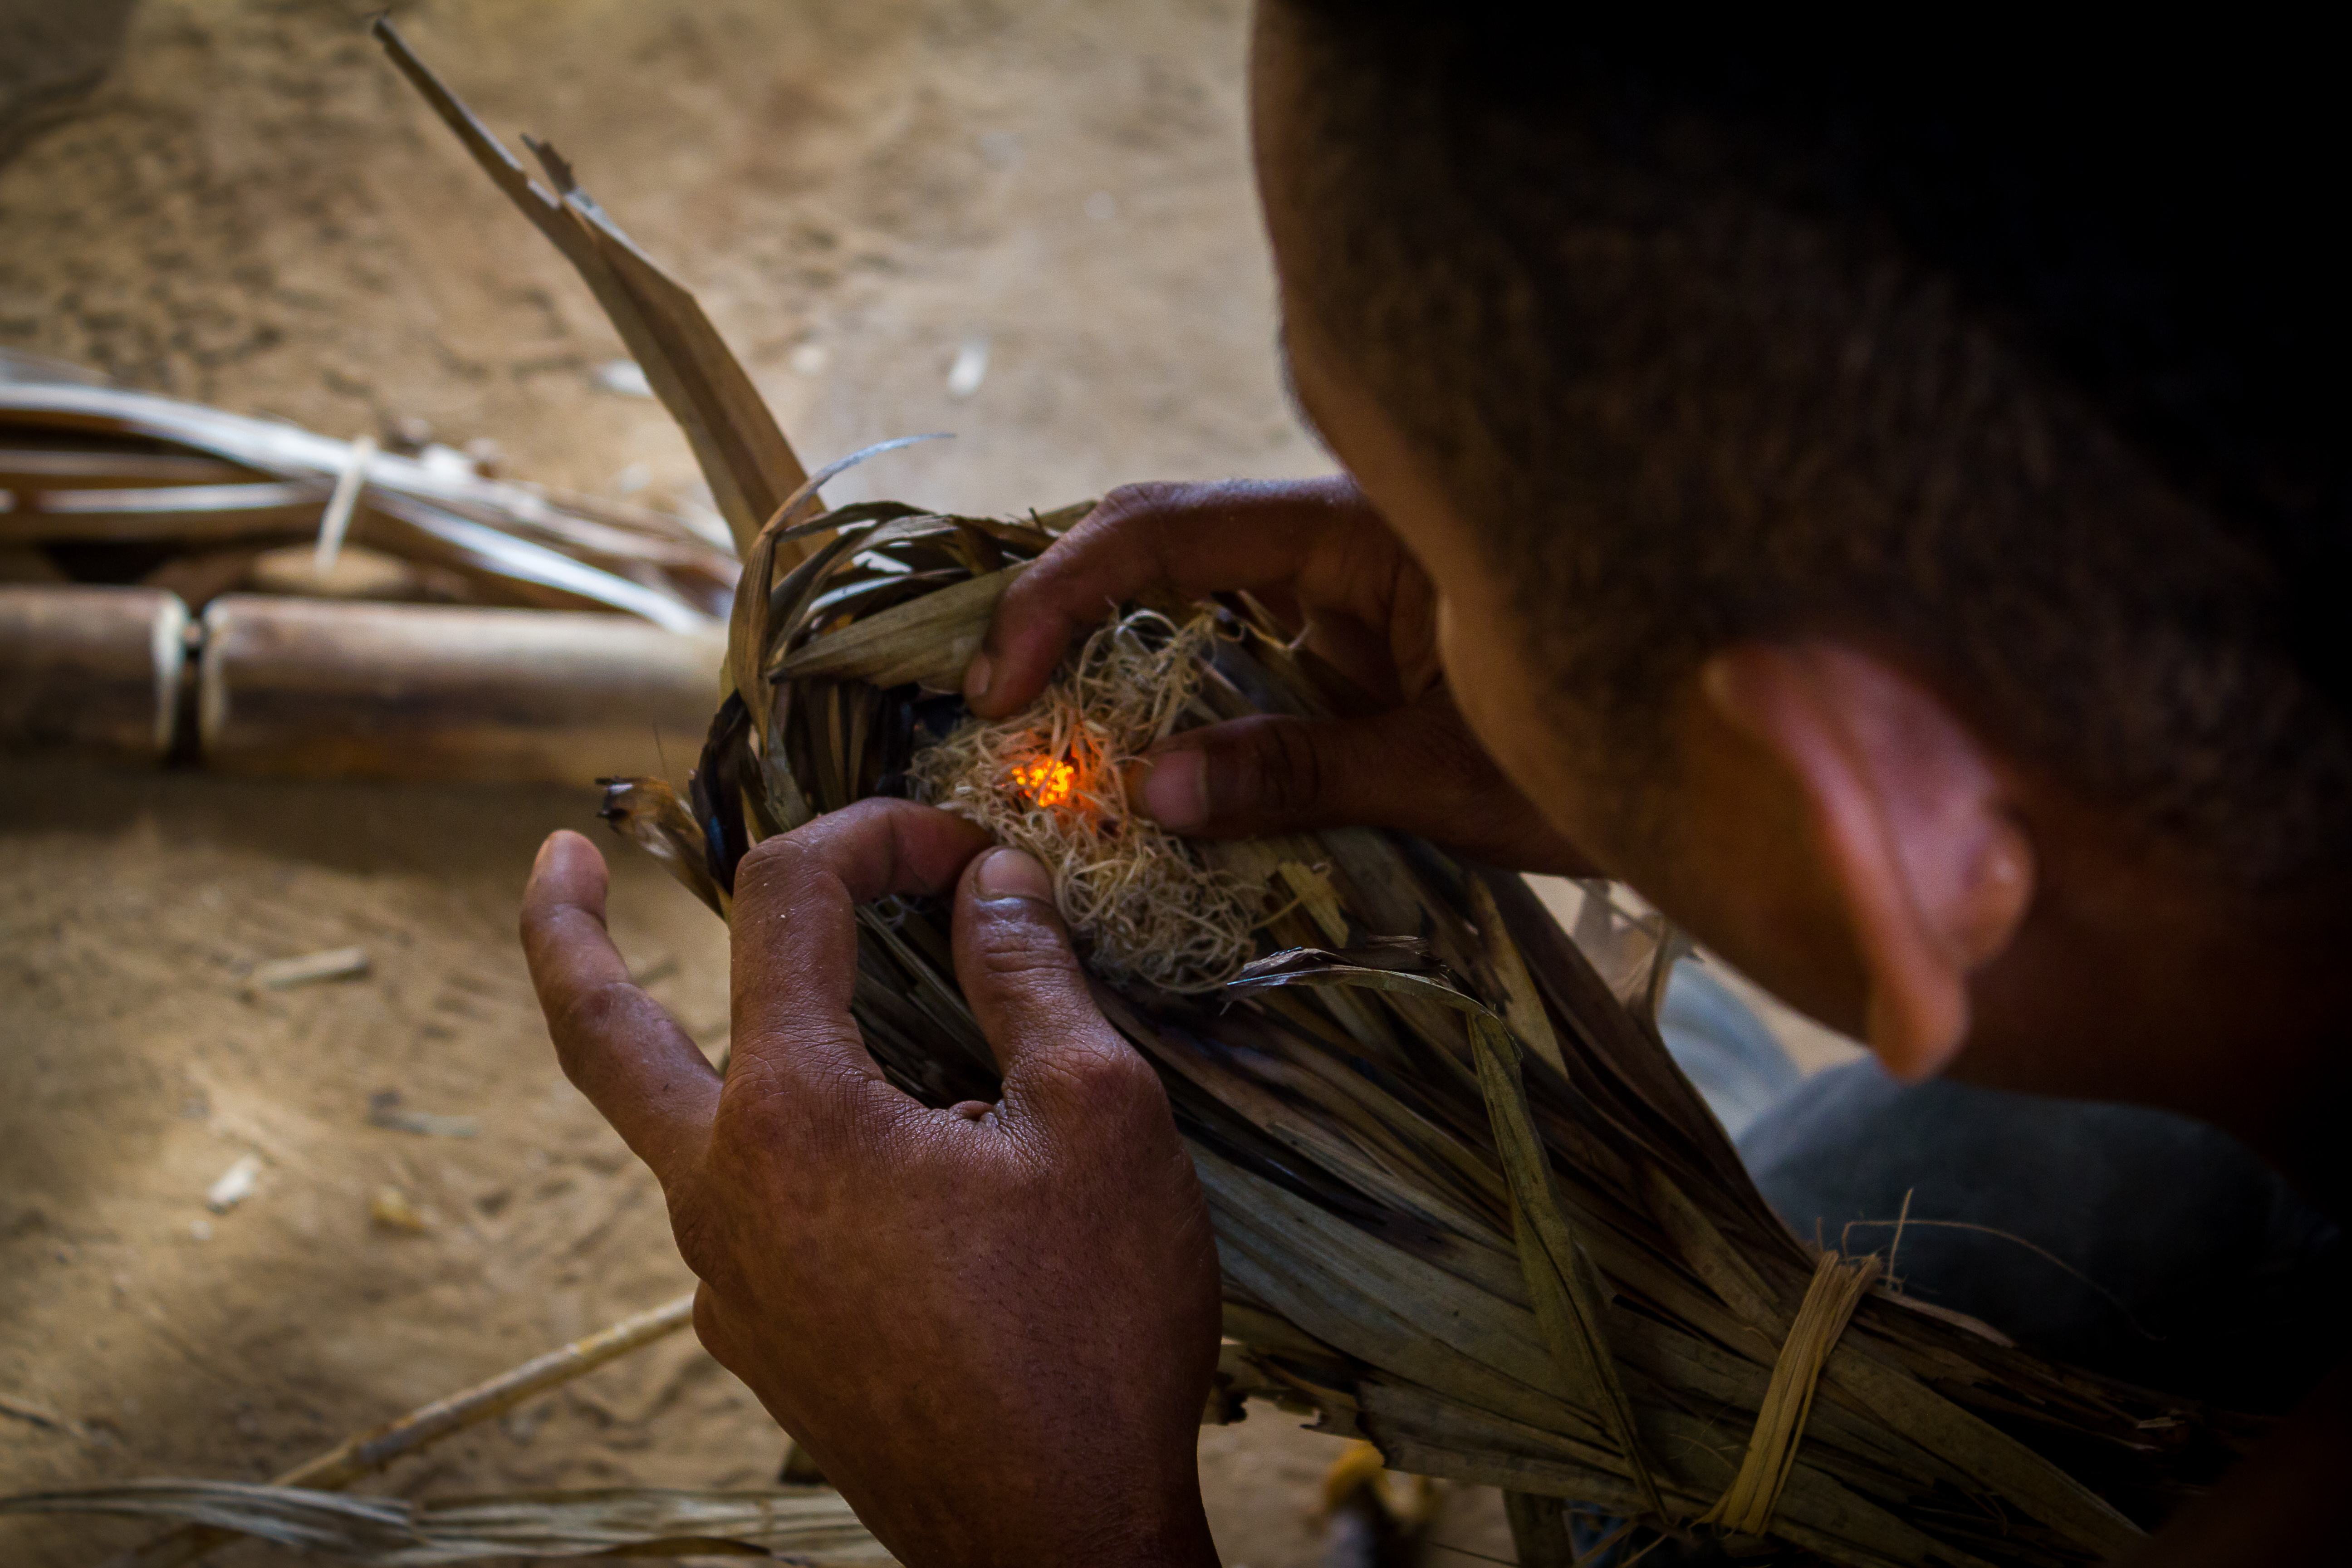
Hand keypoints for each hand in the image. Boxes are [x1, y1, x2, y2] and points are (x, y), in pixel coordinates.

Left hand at [519, 801, 1223, 1567]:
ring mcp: (729, 1281)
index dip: (874, 835)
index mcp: (794, 1117)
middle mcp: (724, 1194)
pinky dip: (786, 1141)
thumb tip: (992, 884)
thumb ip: (1030, 978)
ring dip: (719, 1037)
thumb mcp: (1100, 1121)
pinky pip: (747, 1209)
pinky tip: (884, 1148)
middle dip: (564, 928)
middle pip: (600, 1030)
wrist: (1058, 1545)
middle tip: (558, 854)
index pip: (788, 901)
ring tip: (826, 996)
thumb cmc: (1091, 1336)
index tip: (963, 848)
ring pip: (681, 1122)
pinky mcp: (765, 1341)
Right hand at [969, 477, 1591, 874]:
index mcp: (1353, 529)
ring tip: (1052, 752)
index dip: (1062, 594)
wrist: (1726, 758)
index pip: (1166, 529)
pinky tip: (1146, 764)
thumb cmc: (1607, 747)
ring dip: (1117, 667)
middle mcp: (1338, 537)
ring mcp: (1345, 585)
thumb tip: (1148, 791)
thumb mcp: (1444, 774)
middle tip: (997, 714)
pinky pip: (1242, 650)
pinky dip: (1181, 701)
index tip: (1002, 683)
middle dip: (1066, 615)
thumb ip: (1296, 773)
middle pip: (1159, 540)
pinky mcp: (1358, 637)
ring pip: (1192, 598)